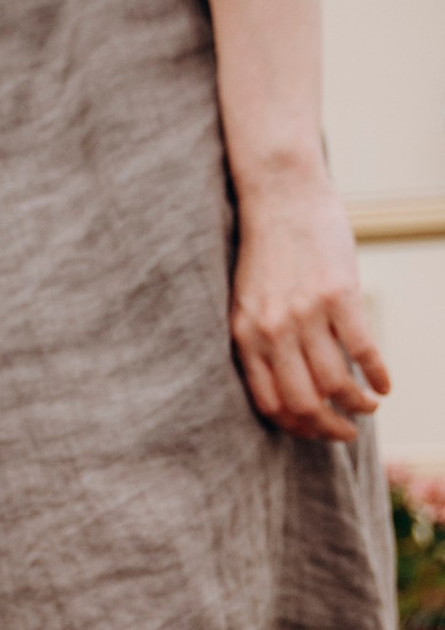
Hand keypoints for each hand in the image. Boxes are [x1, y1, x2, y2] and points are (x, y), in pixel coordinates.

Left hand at [228, 158, 388, 445]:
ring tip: (368, 406)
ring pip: (336, 382)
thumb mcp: (248, 303)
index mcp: (245, 337)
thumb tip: (289, 384)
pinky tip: (385, 384)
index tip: (315, 430)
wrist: (280, 197)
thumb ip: (261, 341)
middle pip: (304, 402)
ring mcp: (305, 313)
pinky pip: (363, 349)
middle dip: (328, 428)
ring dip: (358, 404)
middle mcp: (272, 331)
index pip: (270, 404)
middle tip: (346, 433)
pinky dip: (377, 374)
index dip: (296, 427)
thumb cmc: (267, 252)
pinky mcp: (339, 294)